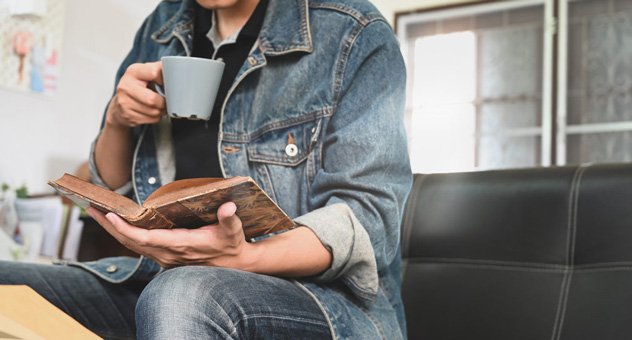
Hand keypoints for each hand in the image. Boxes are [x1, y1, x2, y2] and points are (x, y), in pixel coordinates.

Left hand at [86, 202, 257, 269]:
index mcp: (182, 245)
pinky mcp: (164, 256)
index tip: (111, 216)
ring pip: (132, 244)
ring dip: (113, 229)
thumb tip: (228, 206)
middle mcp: (169, 254)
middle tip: (91, 207)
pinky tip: (116, 223)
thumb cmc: (232, 245)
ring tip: (97, 212)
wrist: (234, 264)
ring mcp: (165, 257)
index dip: (127, 229)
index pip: (147, 238)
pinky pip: (139, 246)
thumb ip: (229, 218)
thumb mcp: (234, 231)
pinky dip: (124, 234)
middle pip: (131, 241)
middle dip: (109, 225)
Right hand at [105, 61, 166, 128]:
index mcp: (133, 72)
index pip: (154, 72)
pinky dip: (156, 117)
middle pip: (153, 99)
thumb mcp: (146, 74)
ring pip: (154, 111)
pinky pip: (152, 119)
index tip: (169, 83)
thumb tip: (177, 73)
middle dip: (164, 102)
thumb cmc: (138, 87)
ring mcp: (124, 102)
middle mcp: (125, 86)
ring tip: (159, 105)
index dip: (166, 80)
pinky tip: (152, 112)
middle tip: (166, 100)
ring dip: (162, 110)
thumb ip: (159, 71)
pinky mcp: (128, 116)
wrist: (120, 105)